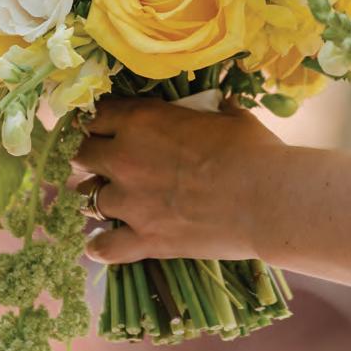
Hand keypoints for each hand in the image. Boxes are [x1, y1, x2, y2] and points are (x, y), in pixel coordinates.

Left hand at [75, 97, 286, 263]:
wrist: (268, 198)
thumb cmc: (254, 150)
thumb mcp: (231, 117)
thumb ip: (215, 109)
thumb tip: (222, 104)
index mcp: (142, 120)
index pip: (96, 115)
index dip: (100, 121)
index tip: (106, 127)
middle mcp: (125, 159)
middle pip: (82, 155)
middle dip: (92, 157)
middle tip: (105, 163)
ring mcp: (131, 202)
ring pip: (86, 198)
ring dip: (95, 197)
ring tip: (106, 200)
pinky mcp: (144, 239)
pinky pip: (103, 246)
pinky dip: (100, 246)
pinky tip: (98, 245)